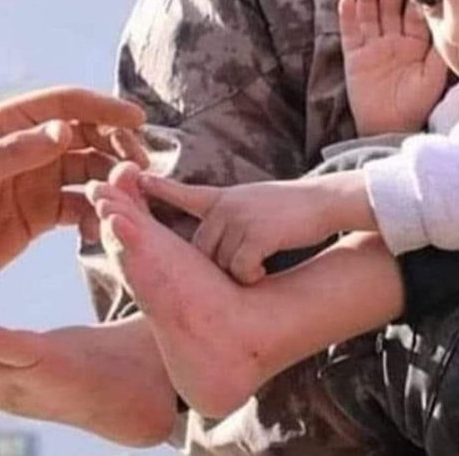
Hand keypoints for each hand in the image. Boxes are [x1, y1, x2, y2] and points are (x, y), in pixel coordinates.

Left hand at [0, 87, 145, 284]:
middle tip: (141, 165)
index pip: (66, 104)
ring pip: (91, 169)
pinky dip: (97, 213)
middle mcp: (32, 146)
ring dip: (113, 179)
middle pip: (87, 135)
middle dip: (117, 145)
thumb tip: (64, 131)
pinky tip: (102, 226)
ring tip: (129, 196)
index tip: (136, 119)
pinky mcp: (46, 211)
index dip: (103, 108)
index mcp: (11, 124)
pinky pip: (82, 205)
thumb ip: (15, 151)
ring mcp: (42, 178)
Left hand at [138, 173, 366, 284]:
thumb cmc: (289, 208)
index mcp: (222, 198)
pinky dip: (252, 276)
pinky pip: (240, 269)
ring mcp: (237, 217)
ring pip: (219, 263)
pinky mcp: (254, 233)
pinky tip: (264, 273)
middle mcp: (224, 206)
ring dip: (238, 273)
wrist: (324, 201)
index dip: (158, 190)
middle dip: (216, 267)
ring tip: (259, 267)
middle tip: (241, 269)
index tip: (135, 181)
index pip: (184, 194)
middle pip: (201, 251)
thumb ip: (225, 215)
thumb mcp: (250, 202)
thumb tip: (203, 244)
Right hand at [339, 0, 446, 135]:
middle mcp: (394, 42)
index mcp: (416, 46)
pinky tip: (346, 0)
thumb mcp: (433, 76)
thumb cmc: (415, 104)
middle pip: (391, 11)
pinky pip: (350, 33)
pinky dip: (347, 17)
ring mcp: (373, 48)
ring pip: (370, 17)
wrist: (390, 127)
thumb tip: (446, 25)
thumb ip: (437, 51)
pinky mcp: (355, 57)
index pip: (414, 17)